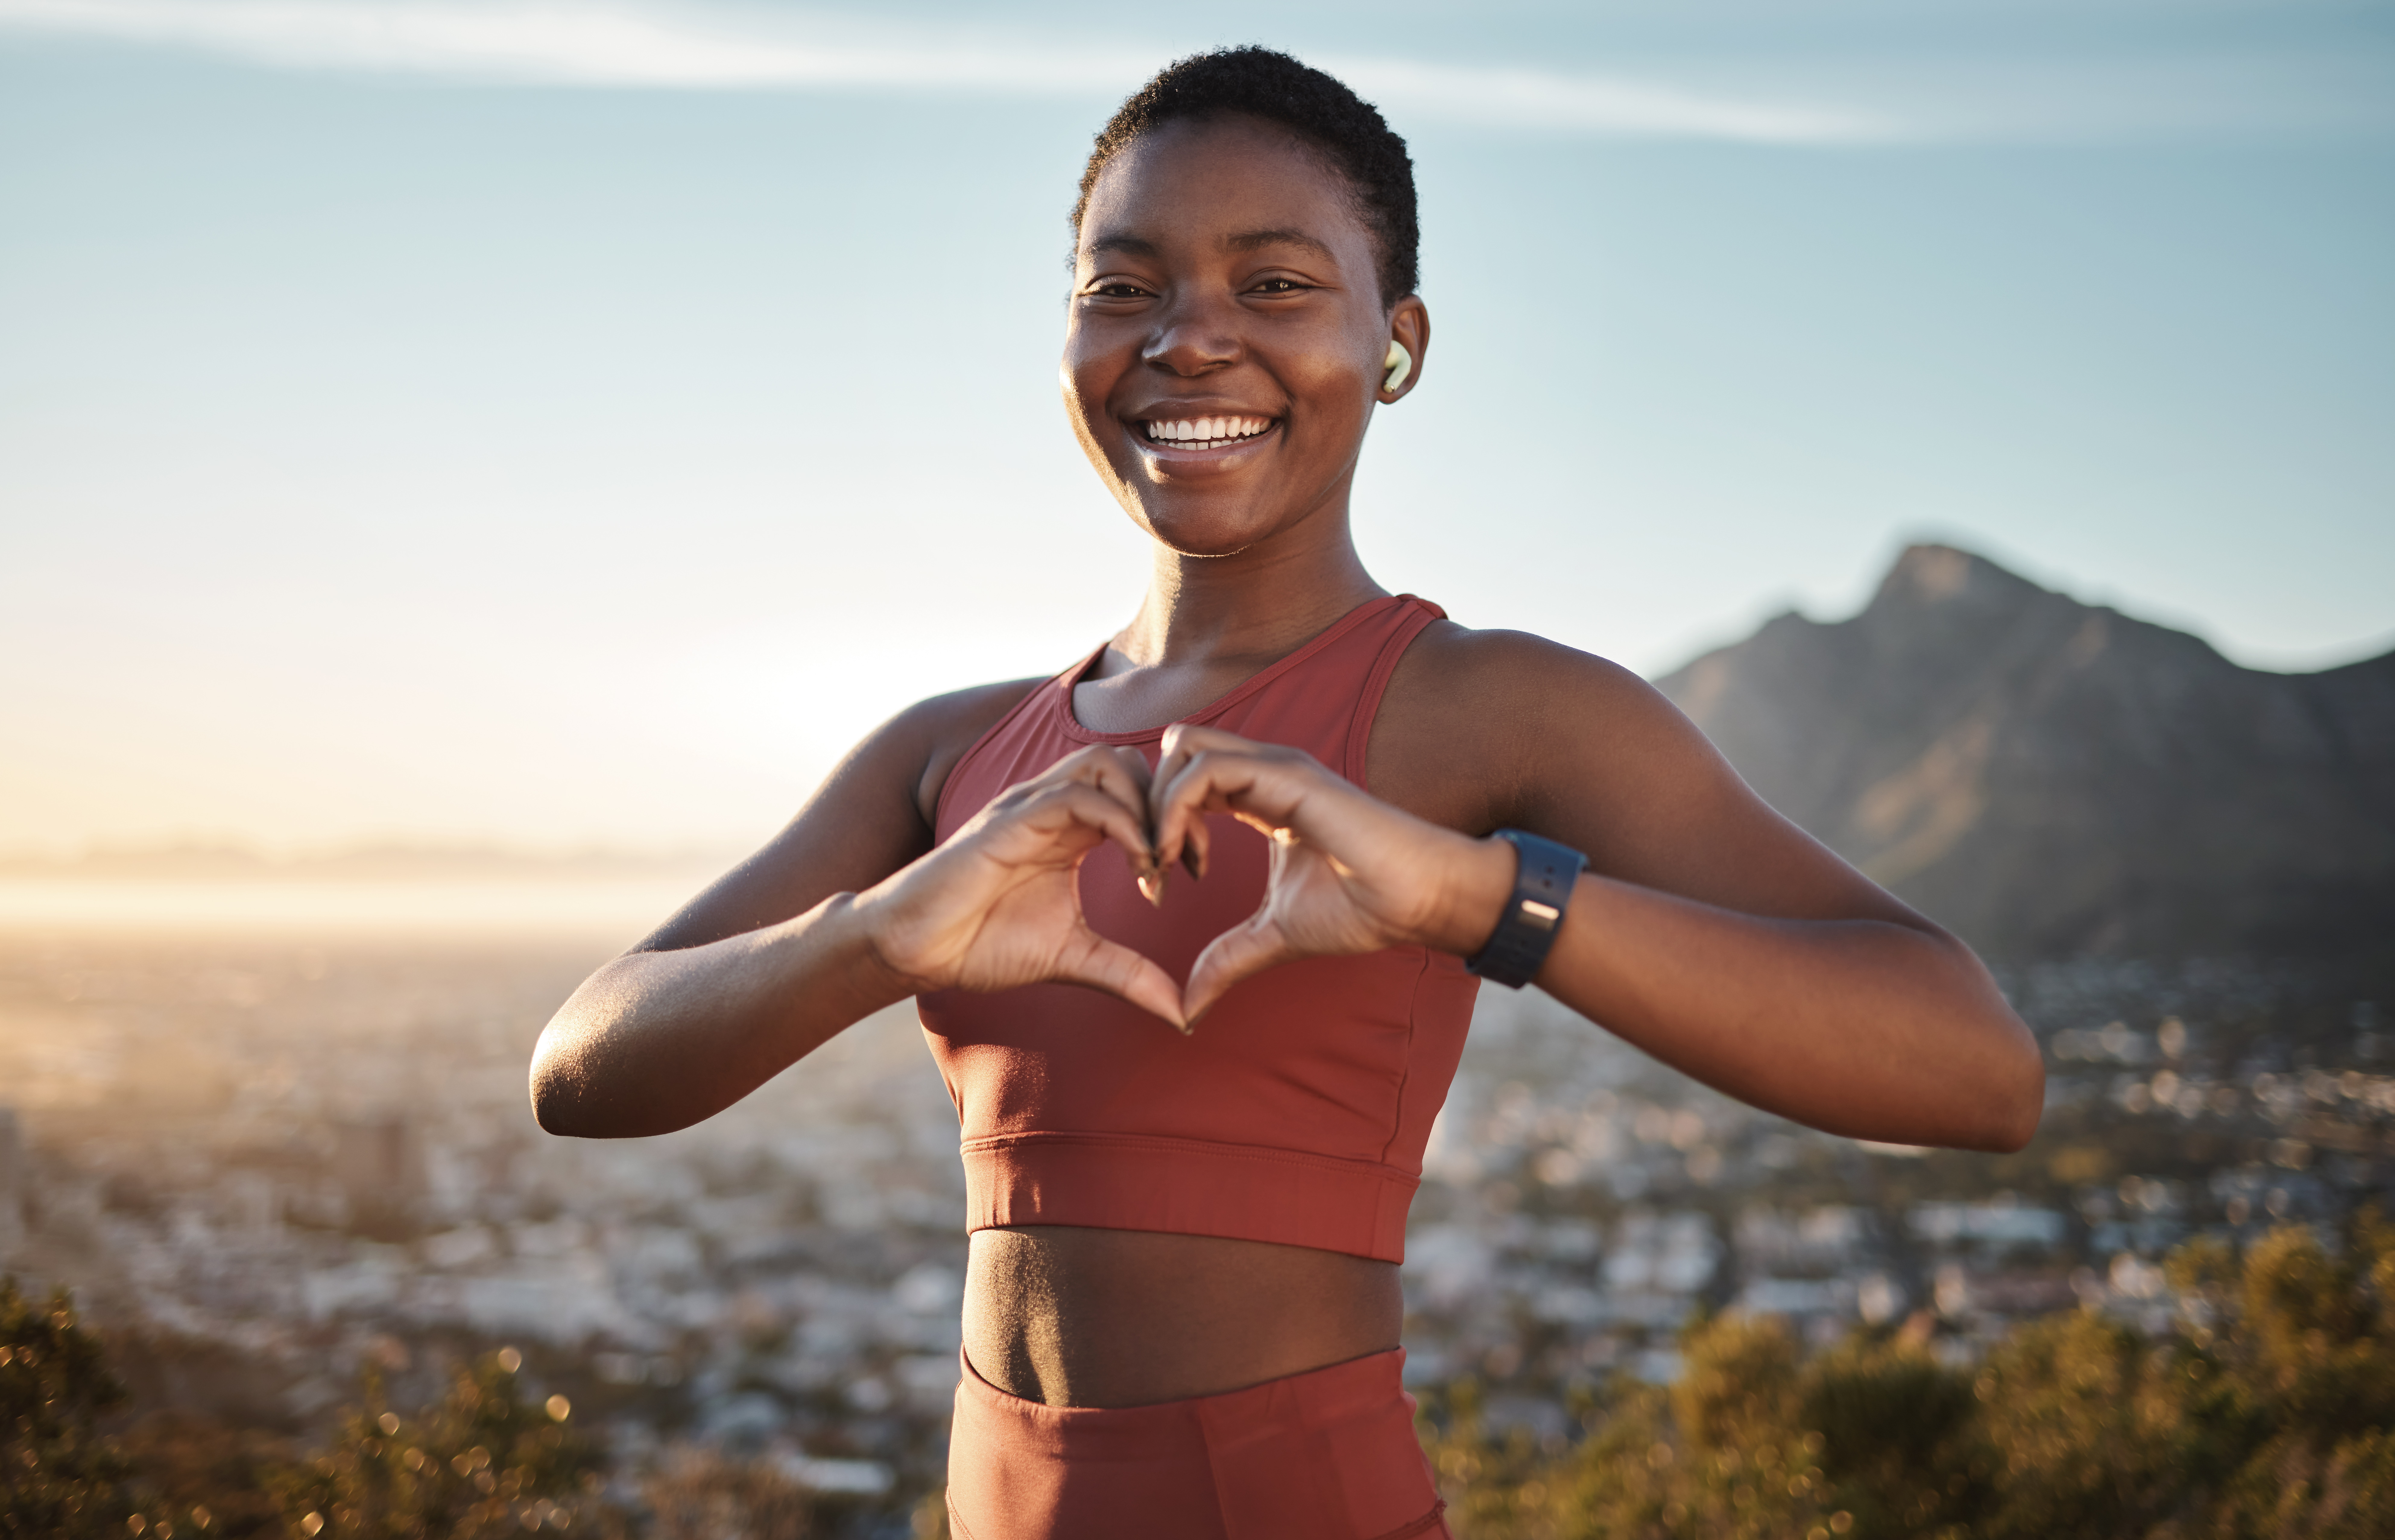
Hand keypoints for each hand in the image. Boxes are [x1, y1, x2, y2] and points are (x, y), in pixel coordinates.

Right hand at [855, 746, 1185, 1028]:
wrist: (916, 948)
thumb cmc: (983, 943)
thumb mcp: (1075, 958)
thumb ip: (1129, 974)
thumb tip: (1182, 1012)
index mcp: (1071, 828)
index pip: (1140, 791)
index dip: (1178, 822)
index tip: (1196, 872)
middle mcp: (1053, 806)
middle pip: (1132, 762)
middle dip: (1173, 805)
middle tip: (1190, 863)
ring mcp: (1030, 807)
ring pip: (1107, 763)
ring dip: (1147, 807)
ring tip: (1159, 864)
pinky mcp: (1011, 820)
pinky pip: (1078, 796)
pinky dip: (1120, 823)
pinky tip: (1137, 867)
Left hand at [1148, 724, 1513, 1023]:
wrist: (1415, 902)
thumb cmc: (1360, 910)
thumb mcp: (1273, 936)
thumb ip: (1227, 959)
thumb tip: (1187, 1009)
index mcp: (1260, 794)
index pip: (1186, 779)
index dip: (1159, 824)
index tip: (1160, 881)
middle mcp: (1263, 769)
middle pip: (1173, 751)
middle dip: (1147, 804)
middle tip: (1153, 867)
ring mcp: (1275, 765)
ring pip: (1180, 749)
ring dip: (1157, 806)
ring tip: (1165, 863)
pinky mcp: (1286, 774)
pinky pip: (1205, 771)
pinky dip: (1177, 811)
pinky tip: (1185, 859)